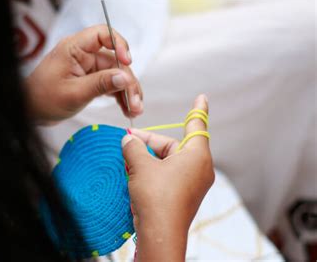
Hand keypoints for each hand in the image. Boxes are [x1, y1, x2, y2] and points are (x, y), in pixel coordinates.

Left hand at [25, 25, 142, 123]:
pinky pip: (110, 83)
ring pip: (116, 74)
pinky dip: (119, 95)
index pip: (102, 34)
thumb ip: (100, 84)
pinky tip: (127, 108)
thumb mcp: (74, 93)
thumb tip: (125, 77)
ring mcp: (87, 68)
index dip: (119, 45)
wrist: (30, 112)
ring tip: (134, 109)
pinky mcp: (90, 80)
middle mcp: (83, 55)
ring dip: (127, 91)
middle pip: (115, 60)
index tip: (127, 62)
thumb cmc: (44, 99)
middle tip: (136, 102)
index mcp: (74, 48)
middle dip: (128, 81)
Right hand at [121, 94, 213, 260]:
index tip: (202, 97)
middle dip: (150, 143)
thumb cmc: (155, 196)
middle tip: (128, 142)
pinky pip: (168, 176)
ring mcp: (193, 184)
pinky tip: (135, 175)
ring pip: (168, 162)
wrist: (160, 233)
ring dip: (148, 159)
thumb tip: (128, 140)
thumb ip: (134, 147)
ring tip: (129, 161)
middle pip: (173, 146)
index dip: (197, 109)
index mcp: (196, 155)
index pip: (197, 125)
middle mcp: (199, 168)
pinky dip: (153, 172)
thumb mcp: (140, 165)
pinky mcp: (184, 196)